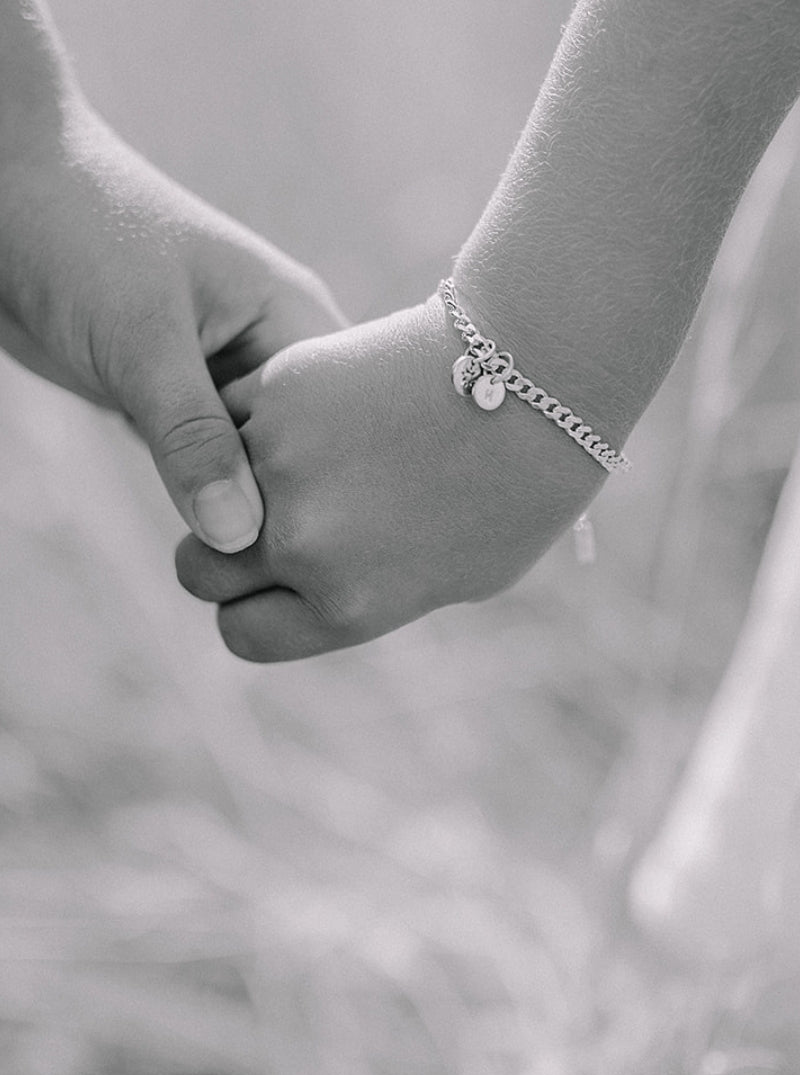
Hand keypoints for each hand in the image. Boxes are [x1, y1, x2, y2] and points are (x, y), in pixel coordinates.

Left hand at [0, 101, 344, 551]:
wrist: (1, 198)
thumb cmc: (79, 234)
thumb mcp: (142, 338)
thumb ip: (191, 434)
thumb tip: (239, 535)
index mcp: (297, 319)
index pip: (350, 422)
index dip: (339, 485)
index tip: (319, 544)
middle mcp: (274, 356)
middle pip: (312, 457)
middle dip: (295, 508)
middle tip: (283, 564)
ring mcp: (227, 384)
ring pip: (260, 472)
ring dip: (248, 511)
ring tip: (250, 567)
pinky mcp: (181, 407)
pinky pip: (212, 471)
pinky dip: (209, 503)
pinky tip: (214, 541)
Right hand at [176, 296, 605, 660]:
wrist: (540, 380)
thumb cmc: (516, 489)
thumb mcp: (454, 577)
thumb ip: (365, 594)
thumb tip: (307, 588)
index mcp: (346, 606)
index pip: (241, 634)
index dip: (252, 612)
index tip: (273, 586)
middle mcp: (301, 544)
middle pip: (198, 570)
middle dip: (224, 556)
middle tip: (264, 524)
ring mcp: (280, 463)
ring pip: (207, 486)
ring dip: (237, 479)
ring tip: (305, 455)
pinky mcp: (280, 389)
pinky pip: (234, 416)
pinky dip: (257, 419)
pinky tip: (316, 407)